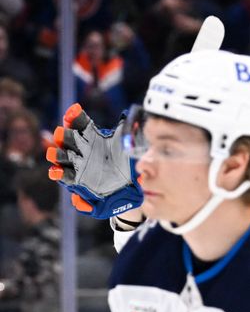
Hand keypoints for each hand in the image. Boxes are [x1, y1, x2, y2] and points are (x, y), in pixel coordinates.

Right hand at [46, 103, 142, 218]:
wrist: (132, 186)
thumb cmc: (125, 160)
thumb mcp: (127, 145)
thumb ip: (126, 132)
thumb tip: (129, 119)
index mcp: (90, 140)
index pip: (79, 126)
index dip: (75, 118)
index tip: (74, 111)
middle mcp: (81, 155)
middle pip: (67, 145)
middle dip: (63, 139)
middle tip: (60, 134)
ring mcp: (80, 173)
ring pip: (64, 169)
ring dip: (59, 165)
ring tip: (55, 160)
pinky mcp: (85, 192)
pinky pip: (78, 198)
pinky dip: (79, 200)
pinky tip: (79, 198)